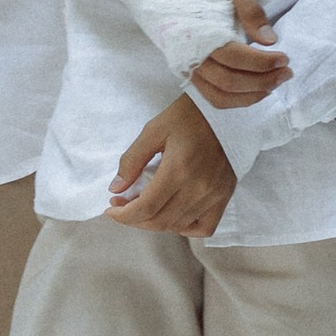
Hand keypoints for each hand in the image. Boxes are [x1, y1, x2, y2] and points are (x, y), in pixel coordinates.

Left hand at [107, 91, 235, 236]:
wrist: (223, 108)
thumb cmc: (188, 115)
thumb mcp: (153, 130)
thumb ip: (132, 160)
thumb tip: (116, 188)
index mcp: (179, 169)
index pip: (146, 208)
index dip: (124, 215)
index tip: (111, 208)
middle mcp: (199, 187)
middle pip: (160, 221)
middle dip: (134, 219)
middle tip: (122, 206)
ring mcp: (214, 194)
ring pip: (178, 226)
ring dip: (154, 223)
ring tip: (142, 208)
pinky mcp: (224, 195)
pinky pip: (205, 227)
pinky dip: (185, 228)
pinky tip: (171, 215)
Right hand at [170, 0, 292, 109]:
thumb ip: (250, 12)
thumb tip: (270, 41)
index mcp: (198, 33)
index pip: (233, 57)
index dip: (262, 62)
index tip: (284, 58)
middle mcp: (190, 57)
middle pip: (228, 81)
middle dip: (262, 81)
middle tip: (286, 72)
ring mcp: (189, 70)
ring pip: (221, 96)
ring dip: (253, 95)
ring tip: (276, 83)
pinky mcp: (192, 77)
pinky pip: (214, 98)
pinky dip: (239, 100)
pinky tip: (258, 90)